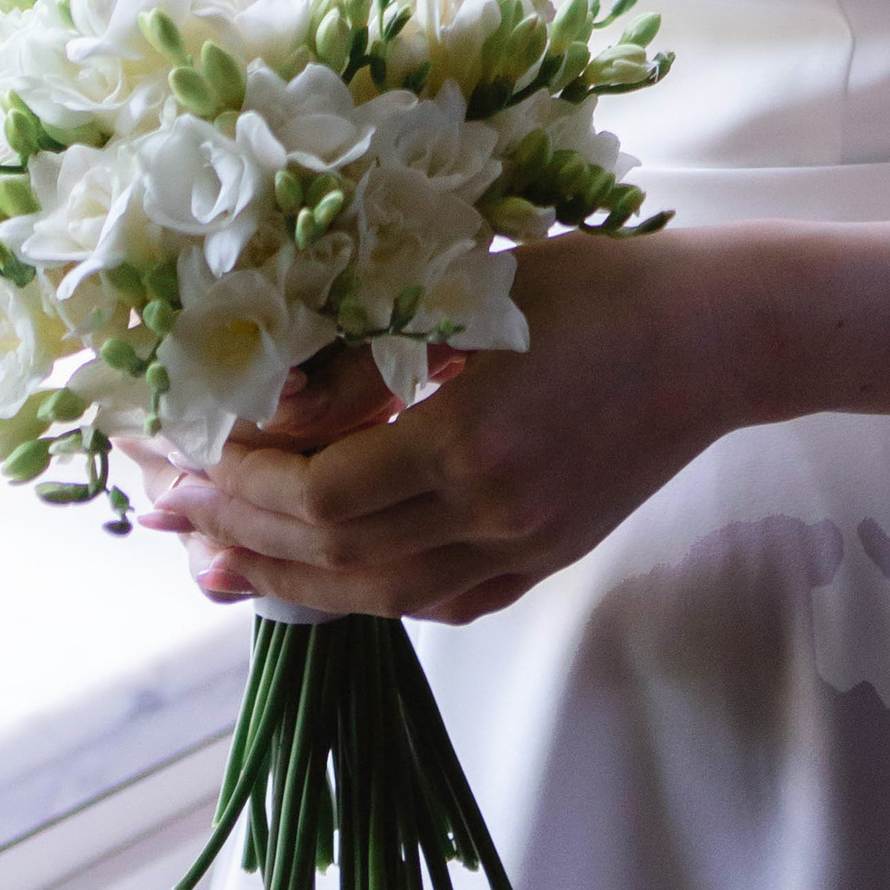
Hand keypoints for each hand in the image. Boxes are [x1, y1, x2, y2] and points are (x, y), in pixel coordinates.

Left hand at [136, 230, 748, 625]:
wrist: (721, 337)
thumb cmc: (604, 288)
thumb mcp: (480, 294)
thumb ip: (380, 359)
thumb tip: (278, 404)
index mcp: (472, 439)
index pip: (321, 495)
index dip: (241, 486)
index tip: (183, 459)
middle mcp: (492, 512)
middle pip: (334, 556)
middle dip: (239, 536)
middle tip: (168, 518)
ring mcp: (522, 548)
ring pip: (378, 596)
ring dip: (288, 581)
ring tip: (219, 563)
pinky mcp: (546, 561)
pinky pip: (437, 601)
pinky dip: (369, 593)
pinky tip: (327, 575)